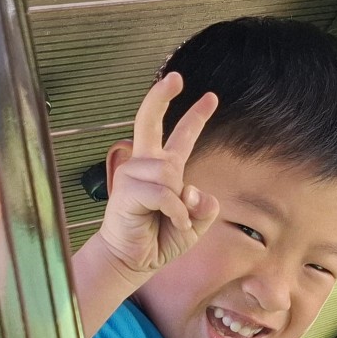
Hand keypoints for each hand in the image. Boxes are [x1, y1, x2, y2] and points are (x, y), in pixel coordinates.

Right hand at [95, 72, 219, 279]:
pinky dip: (174, 213)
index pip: (180, 136)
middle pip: (149, 121)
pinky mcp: (126, 190)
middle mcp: (144, 165)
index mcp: (163, 169)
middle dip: (161, 97)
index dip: (196, 115)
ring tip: (172, 220)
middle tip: (176, 77)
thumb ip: (204, 206)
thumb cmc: (159, 239)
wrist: (133, 260)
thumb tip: (191, 190)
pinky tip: (169, 222)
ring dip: (179, 203)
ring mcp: (132, 174)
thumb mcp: (195, 224)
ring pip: (170, 172)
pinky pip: (164, 194)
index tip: (210, 97)